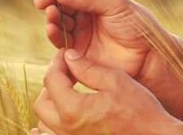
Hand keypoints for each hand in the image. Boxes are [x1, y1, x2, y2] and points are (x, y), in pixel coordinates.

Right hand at [30, 0, 182, 115]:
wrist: (147, 57)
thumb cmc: (136, 25)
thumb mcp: (114, 3)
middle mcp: (83, 10)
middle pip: (57, 1)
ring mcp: (79, 29)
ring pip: (56, 19)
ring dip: (50, 15)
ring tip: (51, 12)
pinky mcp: (76, 49)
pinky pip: (59, 39)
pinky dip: (53, 33)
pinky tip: (51, 28)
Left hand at [32, 49, 182, 134]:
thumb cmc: (140, 110)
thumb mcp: (115, 81)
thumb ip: (87, 68)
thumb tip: (69, 57)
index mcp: (73, 110)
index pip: (51, 80)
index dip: (57, 63)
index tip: (65, 56)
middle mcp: (66, 130)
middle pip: (42, 104)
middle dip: (50, 85)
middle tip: (65, 74)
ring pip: (45, 124)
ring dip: (51, 106)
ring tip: (67, 94)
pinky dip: (52, 127)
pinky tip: (63, 117)